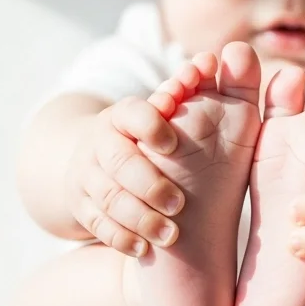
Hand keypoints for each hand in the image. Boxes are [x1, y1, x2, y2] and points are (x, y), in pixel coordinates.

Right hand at [63, 81, 192, 255]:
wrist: (96, 158)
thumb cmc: (151, 135)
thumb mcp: (169, 109)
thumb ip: (197, 86)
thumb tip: (224, 56)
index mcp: (124, 114)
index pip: (132, 113)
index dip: (150, 126)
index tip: (173, 144)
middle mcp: (100, 142)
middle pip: (119, 162)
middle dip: (149, 183)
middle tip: (179, 203)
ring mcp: (85, 175)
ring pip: (107, 197)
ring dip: (138, 217)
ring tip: (169, 234)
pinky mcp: (80, 204)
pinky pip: (95, 223)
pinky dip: (119, 237)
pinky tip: (143, 249)